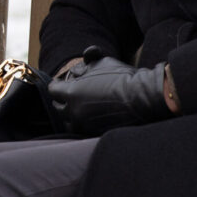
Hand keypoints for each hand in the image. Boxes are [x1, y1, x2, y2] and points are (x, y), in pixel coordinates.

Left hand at [48, 46, 171, 136]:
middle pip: (59, 108)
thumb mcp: (102, 62)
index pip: (53, 90)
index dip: (58, 85)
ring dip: (72, 115)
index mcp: (71, 94)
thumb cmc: (123, 78)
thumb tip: (77, 68)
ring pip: (69, 122)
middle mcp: (74, 112)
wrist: (142, 99)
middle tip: (71, 95)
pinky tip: (92, 116)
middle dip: (63, 100)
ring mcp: (84, 125)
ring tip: (81, 108)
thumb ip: (86, 64)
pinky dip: (84, 123)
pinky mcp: (94, 134)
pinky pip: (82, 129)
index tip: (62, 83)